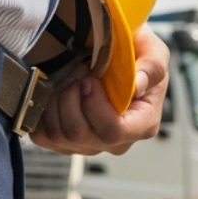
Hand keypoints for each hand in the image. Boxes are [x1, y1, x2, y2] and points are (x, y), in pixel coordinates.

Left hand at [29, 25, 169, 155]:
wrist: (119, 61)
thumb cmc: (138, 57)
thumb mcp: (154, 52)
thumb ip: (151, 67)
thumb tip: (138, 85)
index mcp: (142, 124)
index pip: (112, 132)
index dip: (94, 106)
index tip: (90, 80)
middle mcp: (116, 142)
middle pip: (79, 133)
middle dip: (71, 96)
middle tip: (80, 72)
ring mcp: (89, 146)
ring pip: (58, 134)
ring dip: (58, 100)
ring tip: (71, 80)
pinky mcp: (65, 145)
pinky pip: (43, 135)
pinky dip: (45, 110)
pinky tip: (59, 93)